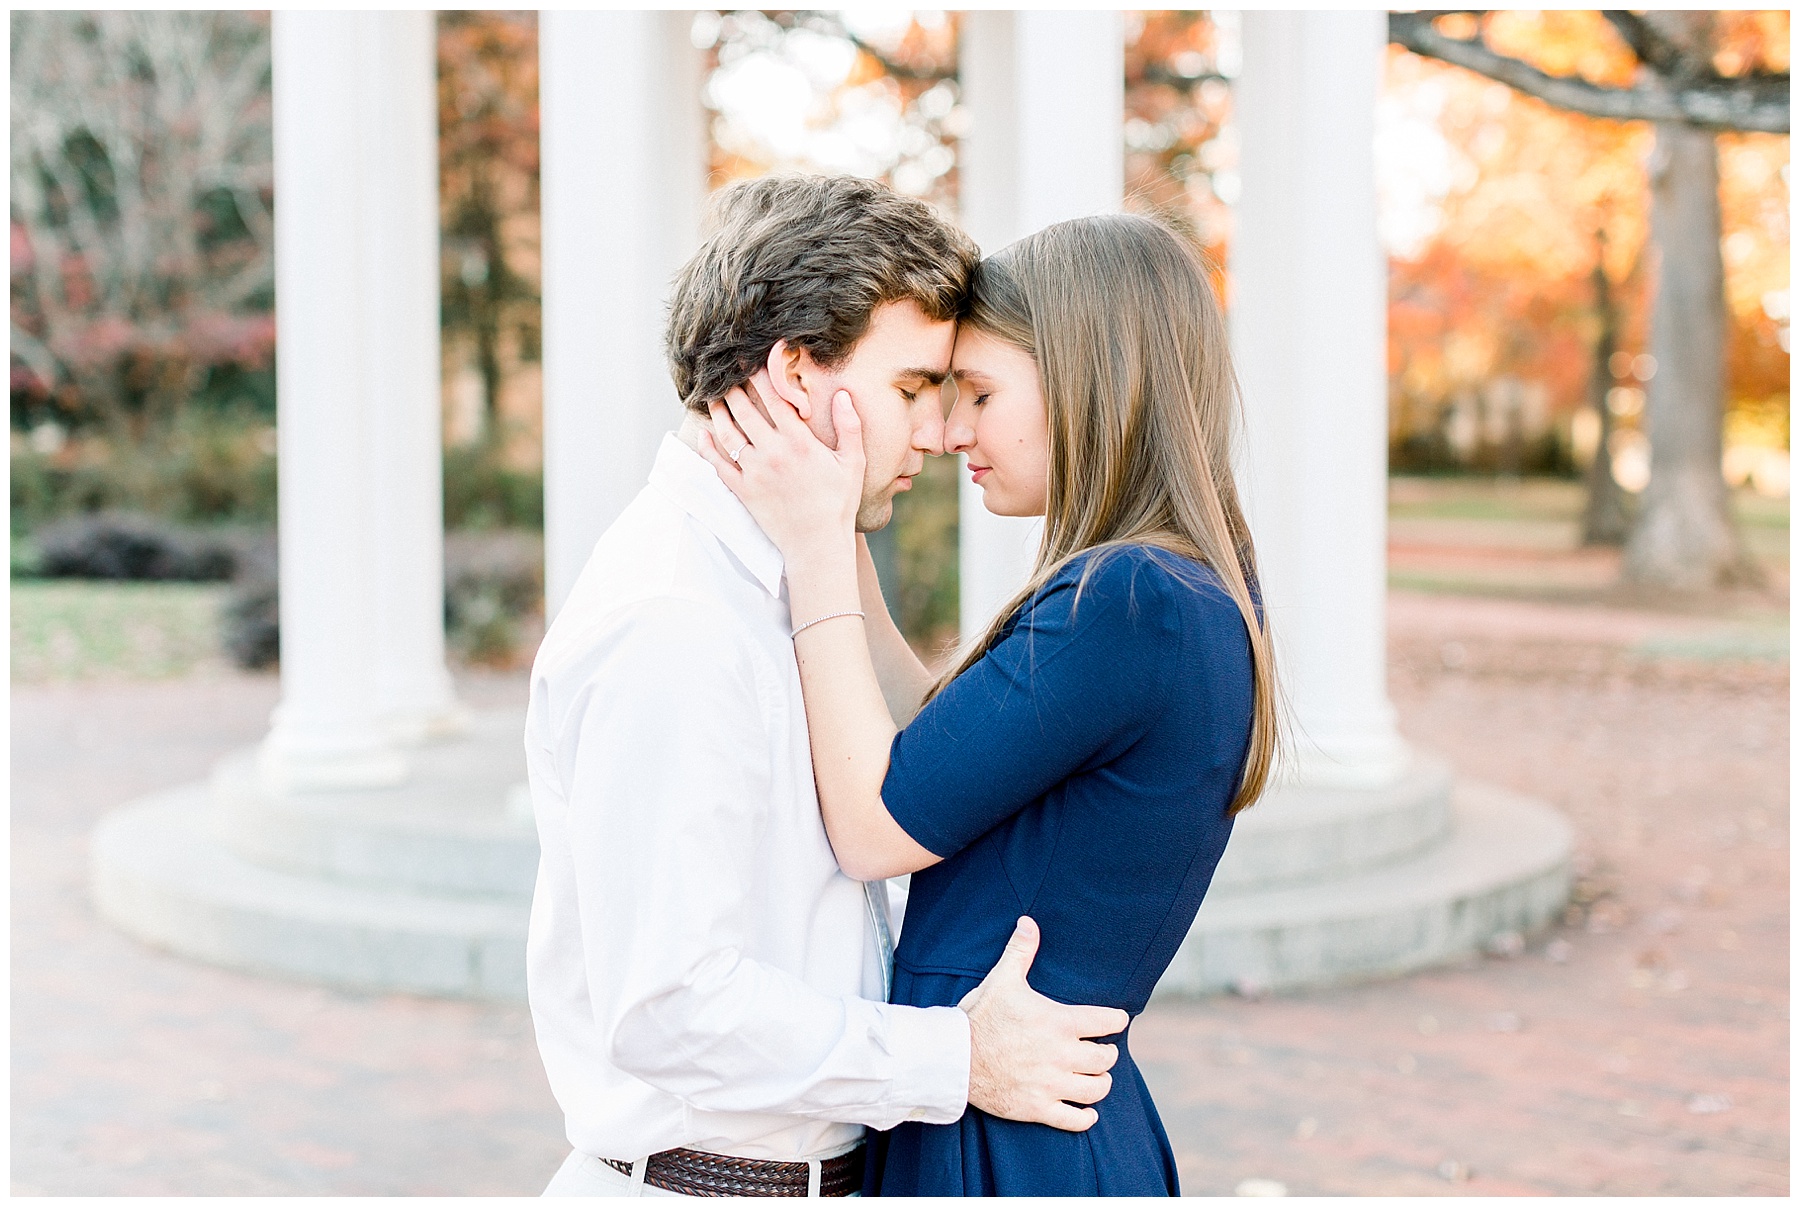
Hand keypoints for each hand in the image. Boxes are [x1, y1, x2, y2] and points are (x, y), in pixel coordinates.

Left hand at [697, 368, 864, 565]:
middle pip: (745, 410)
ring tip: (713, 398)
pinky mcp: (743, 490)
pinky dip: (707, 448)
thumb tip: (844, 394)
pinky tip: (703, 435)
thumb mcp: (853, 462)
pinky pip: (718, 464)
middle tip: (726, 376)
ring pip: (728, 433)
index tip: (750, 363)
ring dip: (718, 412)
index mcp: (799, 441)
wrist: (817, 543)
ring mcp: (754, 471)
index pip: (774, 398)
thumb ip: (849, 426)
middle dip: (734, 389)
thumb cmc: (838, 503)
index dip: (759, 376)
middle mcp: (772, 452)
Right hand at [960, 917, 1128, 1131]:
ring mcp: (1050, 1084)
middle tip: (1103, 1050)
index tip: (1117, 1019)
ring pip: (1095, 1089)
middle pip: (1105, 1059)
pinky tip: (1087, 1112)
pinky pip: (1073, 1120)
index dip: (1116, 1019)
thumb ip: (1020, 951)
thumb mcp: (1001, 980)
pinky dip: (1085, 1117)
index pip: (1106, 1022)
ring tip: (1096, 1077)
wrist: (953, 1058)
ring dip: (1100, 1083)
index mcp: (1058, 1022)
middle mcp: (1060, 1055)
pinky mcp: (1036, 1108)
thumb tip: (1028, 921)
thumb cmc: (979, 1017)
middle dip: (1108, 1053)